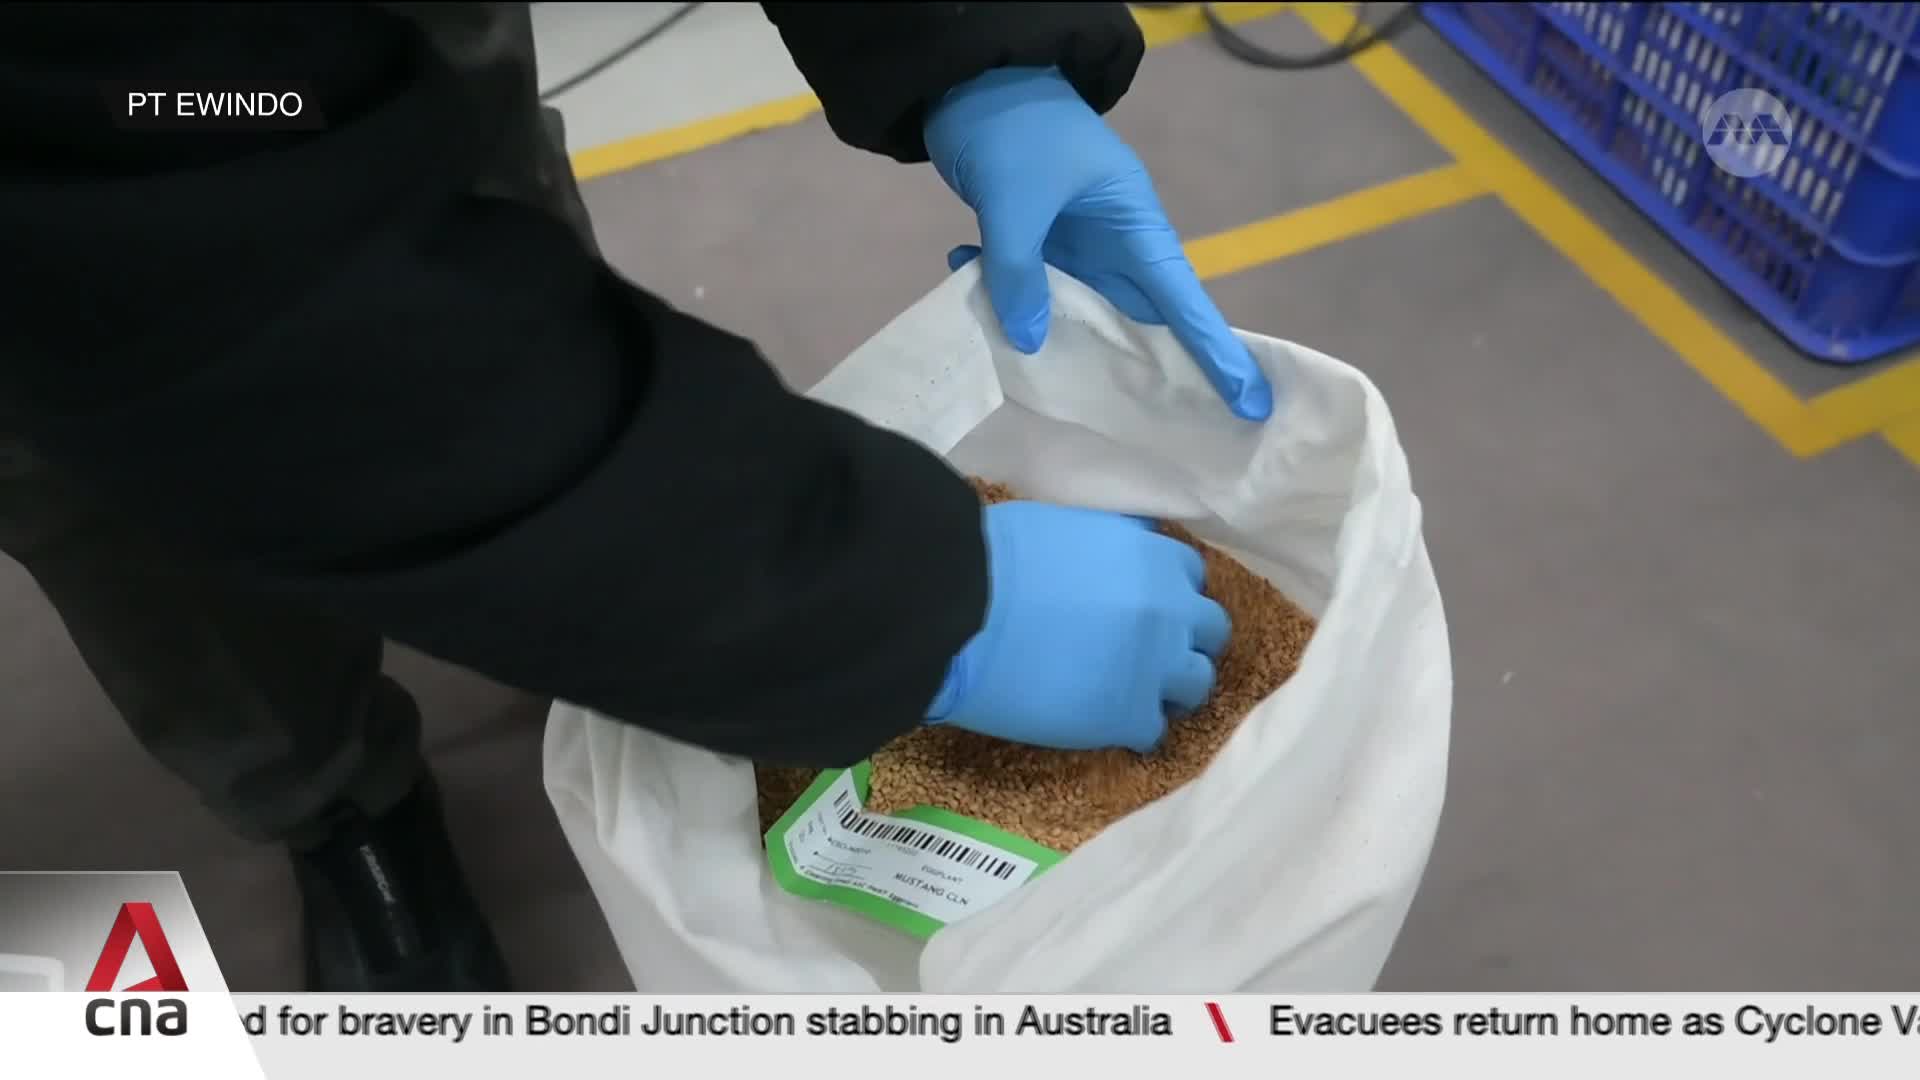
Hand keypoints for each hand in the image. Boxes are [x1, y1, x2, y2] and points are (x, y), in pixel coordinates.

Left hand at [925, 66, 1274, 421]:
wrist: (970, 78)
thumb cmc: (1015, 129)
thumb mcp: (1016, 200)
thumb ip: (1020, 270)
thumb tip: (1029, 339)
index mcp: (1134, 222)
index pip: (1184, 300)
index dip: (1215, 353)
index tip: (1250, 403)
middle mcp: (1114, 240)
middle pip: (1139, 316)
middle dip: (1145, 369)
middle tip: (1161, 429)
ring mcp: (1075, 241)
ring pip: (1076, 307)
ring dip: (1054, 336)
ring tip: (1050, 386)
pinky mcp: (1035, 239)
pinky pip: (1027, 284)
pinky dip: (1002, 296)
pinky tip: (970, 299)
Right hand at [925, 501, 1229, 752]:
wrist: (963, 608)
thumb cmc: (995, 555)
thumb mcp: (1067, 526)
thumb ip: (1105, 546)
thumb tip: (1104, 560)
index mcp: (1151, 554)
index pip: (1189, 575)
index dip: (1168, 593)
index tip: (1144, 606)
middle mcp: (1171, 608)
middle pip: (1210, 630)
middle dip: (1185, 640)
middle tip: (1149, 654)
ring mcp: (1156, 666)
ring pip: (1196, 685)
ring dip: (1170, 688)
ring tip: (1132, 695)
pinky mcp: (1129, 716)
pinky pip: (1153, 732)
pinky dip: (1132, 729)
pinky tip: (1102, 724)